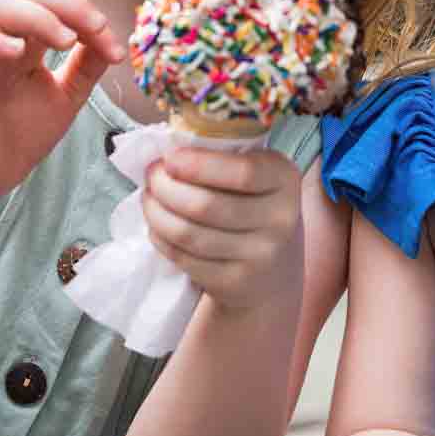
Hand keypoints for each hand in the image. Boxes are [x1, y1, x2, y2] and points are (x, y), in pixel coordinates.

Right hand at [0, 0, 122, 204]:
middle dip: (63, 1)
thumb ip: (87, 67)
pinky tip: (18, 52)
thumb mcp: (66, 96)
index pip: (50, 1)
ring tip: (66, 41)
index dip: (83, 11)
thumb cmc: (21, 133)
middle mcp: (1, 43)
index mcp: (27, 42)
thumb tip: (115, 41)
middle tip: (94, 28)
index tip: (111, 41)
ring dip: (37, 16)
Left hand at [144, 146, 303, 314]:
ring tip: (149, 199)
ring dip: (157, 213)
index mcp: (285, 179)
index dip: (199, 165)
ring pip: (190, 234)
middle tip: (151, 177)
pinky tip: (157, 226)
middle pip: (207, 205)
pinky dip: (162, 239)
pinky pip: (185, 258)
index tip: (169, 158)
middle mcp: (280, 219)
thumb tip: (167, 152)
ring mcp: (260, 256)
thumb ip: (224, 159)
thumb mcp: (256, 177)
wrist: (273, 270)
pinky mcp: (236, 283)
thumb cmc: (253, 207)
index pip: (243, 172)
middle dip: (166, 188)